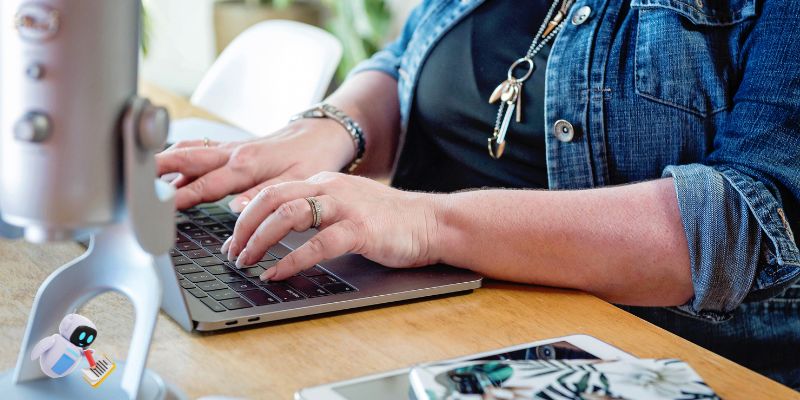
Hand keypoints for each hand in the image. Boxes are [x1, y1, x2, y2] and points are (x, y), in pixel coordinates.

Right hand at [156, 118, 355, 210]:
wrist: (320, 134)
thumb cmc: (311, 158)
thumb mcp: (297, 182)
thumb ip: (265, 195)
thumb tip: (235, 209)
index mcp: (246, 164)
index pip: (205, 185)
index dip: (180, 197)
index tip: (159, 207)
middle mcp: (233, 154)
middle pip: (187, 161)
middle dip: (157, 169)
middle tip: (129, 178)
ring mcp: (230, 149)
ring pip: (189, 152)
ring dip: (163, 161)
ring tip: (138, 172)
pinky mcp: (232, 148)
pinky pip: (199, 150)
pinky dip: (179, 157)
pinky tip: (167, 165)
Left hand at [220, 172, 441, 280]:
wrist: (432, 222)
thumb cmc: (389, 221)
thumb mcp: (345, 207)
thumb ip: (315, 211)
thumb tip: (278, 227)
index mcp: (323, 182)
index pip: (272, 190)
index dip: (245, 215)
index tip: (233, 239)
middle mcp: (330, 188)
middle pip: (271, 198)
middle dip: (244, 227)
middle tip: (232, 252)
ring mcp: (345, 206)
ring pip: (288, 214)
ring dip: (260, 240)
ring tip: (247, 262)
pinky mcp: (360, 229)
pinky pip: (317, 243)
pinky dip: (291, 260)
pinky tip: (277, 273)